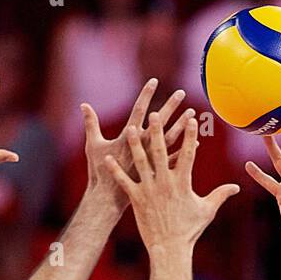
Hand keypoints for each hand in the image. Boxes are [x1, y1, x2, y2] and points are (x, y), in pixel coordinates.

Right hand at [82, 79, 190, 214]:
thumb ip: (90, 124)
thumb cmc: (99, 172)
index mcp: (127, 137)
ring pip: (170, 139)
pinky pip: (174, 160)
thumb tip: (83, 104)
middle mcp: (141, 146)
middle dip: (170, 106)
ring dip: (181, 126)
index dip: (146, 95)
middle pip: (159, 122)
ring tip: (192, 113)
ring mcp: (150, 159)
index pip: (138, 110)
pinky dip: (184, 151)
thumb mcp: (93, 146)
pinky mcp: (156, 172)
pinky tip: (197, 143)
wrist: (107, 199)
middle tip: (181, 92)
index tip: (154, 80)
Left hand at [106, 113, 238, 250]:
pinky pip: (124, 182)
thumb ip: (220, 195)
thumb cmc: (190, 230)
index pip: (188, 154)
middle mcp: (165, 183)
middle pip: (161, 152)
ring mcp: (150, 190)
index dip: (190, 136)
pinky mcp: (137, 199)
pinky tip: (106, 159)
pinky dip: (115, 171)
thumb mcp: (207, 211)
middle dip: (157, 131)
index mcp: (183, 183)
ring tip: (129, 128)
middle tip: (154, 114)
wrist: (170, 248)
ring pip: (141, 163)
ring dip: (134, 145)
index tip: (191, 119)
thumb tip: (236, 187)